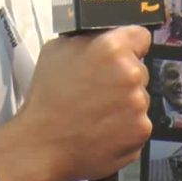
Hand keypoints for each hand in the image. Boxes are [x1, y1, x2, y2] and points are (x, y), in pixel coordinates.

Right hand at [0, 26, 152, 180]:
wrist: (40, 144)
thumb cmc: (46, 98)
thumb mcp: (58, 50)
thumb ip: (89, 39)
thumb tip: (105, 36)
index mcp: (112, 47)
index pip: (141, 37)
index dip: (130, 46)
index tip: (123, 55)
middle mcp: (131, 73)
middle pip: (140, 70)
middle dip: (124, 78)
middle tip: (99, 90)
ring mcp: (138, 104)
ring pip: (140, 97)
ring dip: (125, 104)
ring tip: (97, 113)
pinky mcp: (140, 130)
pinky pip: (139, 123)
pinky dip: (125, 127)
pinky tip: (103, 129)